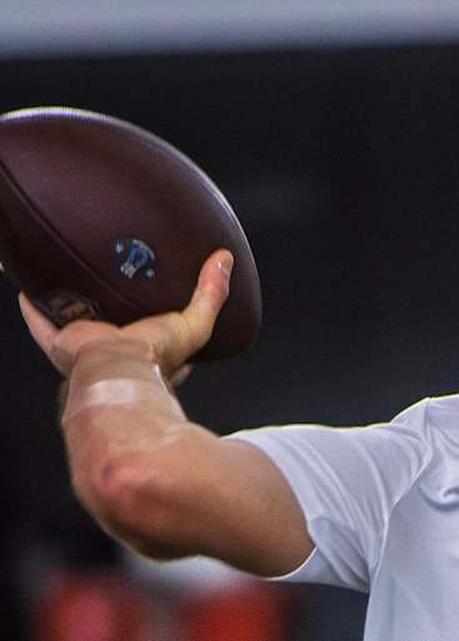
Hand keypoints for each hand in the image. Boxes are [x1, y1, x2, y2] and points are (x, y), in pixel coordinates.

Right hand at [19, 249, 233, 380]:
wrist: (117, 369)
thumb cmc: (156, 356)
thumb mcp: (195, 324)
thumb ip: (211, 294)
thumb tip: (225, 260)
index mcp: (148, 350)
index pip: (155, 334)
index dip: (157, 317)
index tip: (157, 297)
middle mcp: (116, 349)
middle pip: (112, 322)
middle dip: (110, 303)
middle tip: (109, 275)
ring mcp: (88, 346)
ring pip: (76, 319)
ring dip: (72, 302)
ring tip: (70, 274)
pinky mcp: (63, 342)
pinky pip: (42, 323)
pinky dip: (34, 308)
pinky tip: (29, 288)